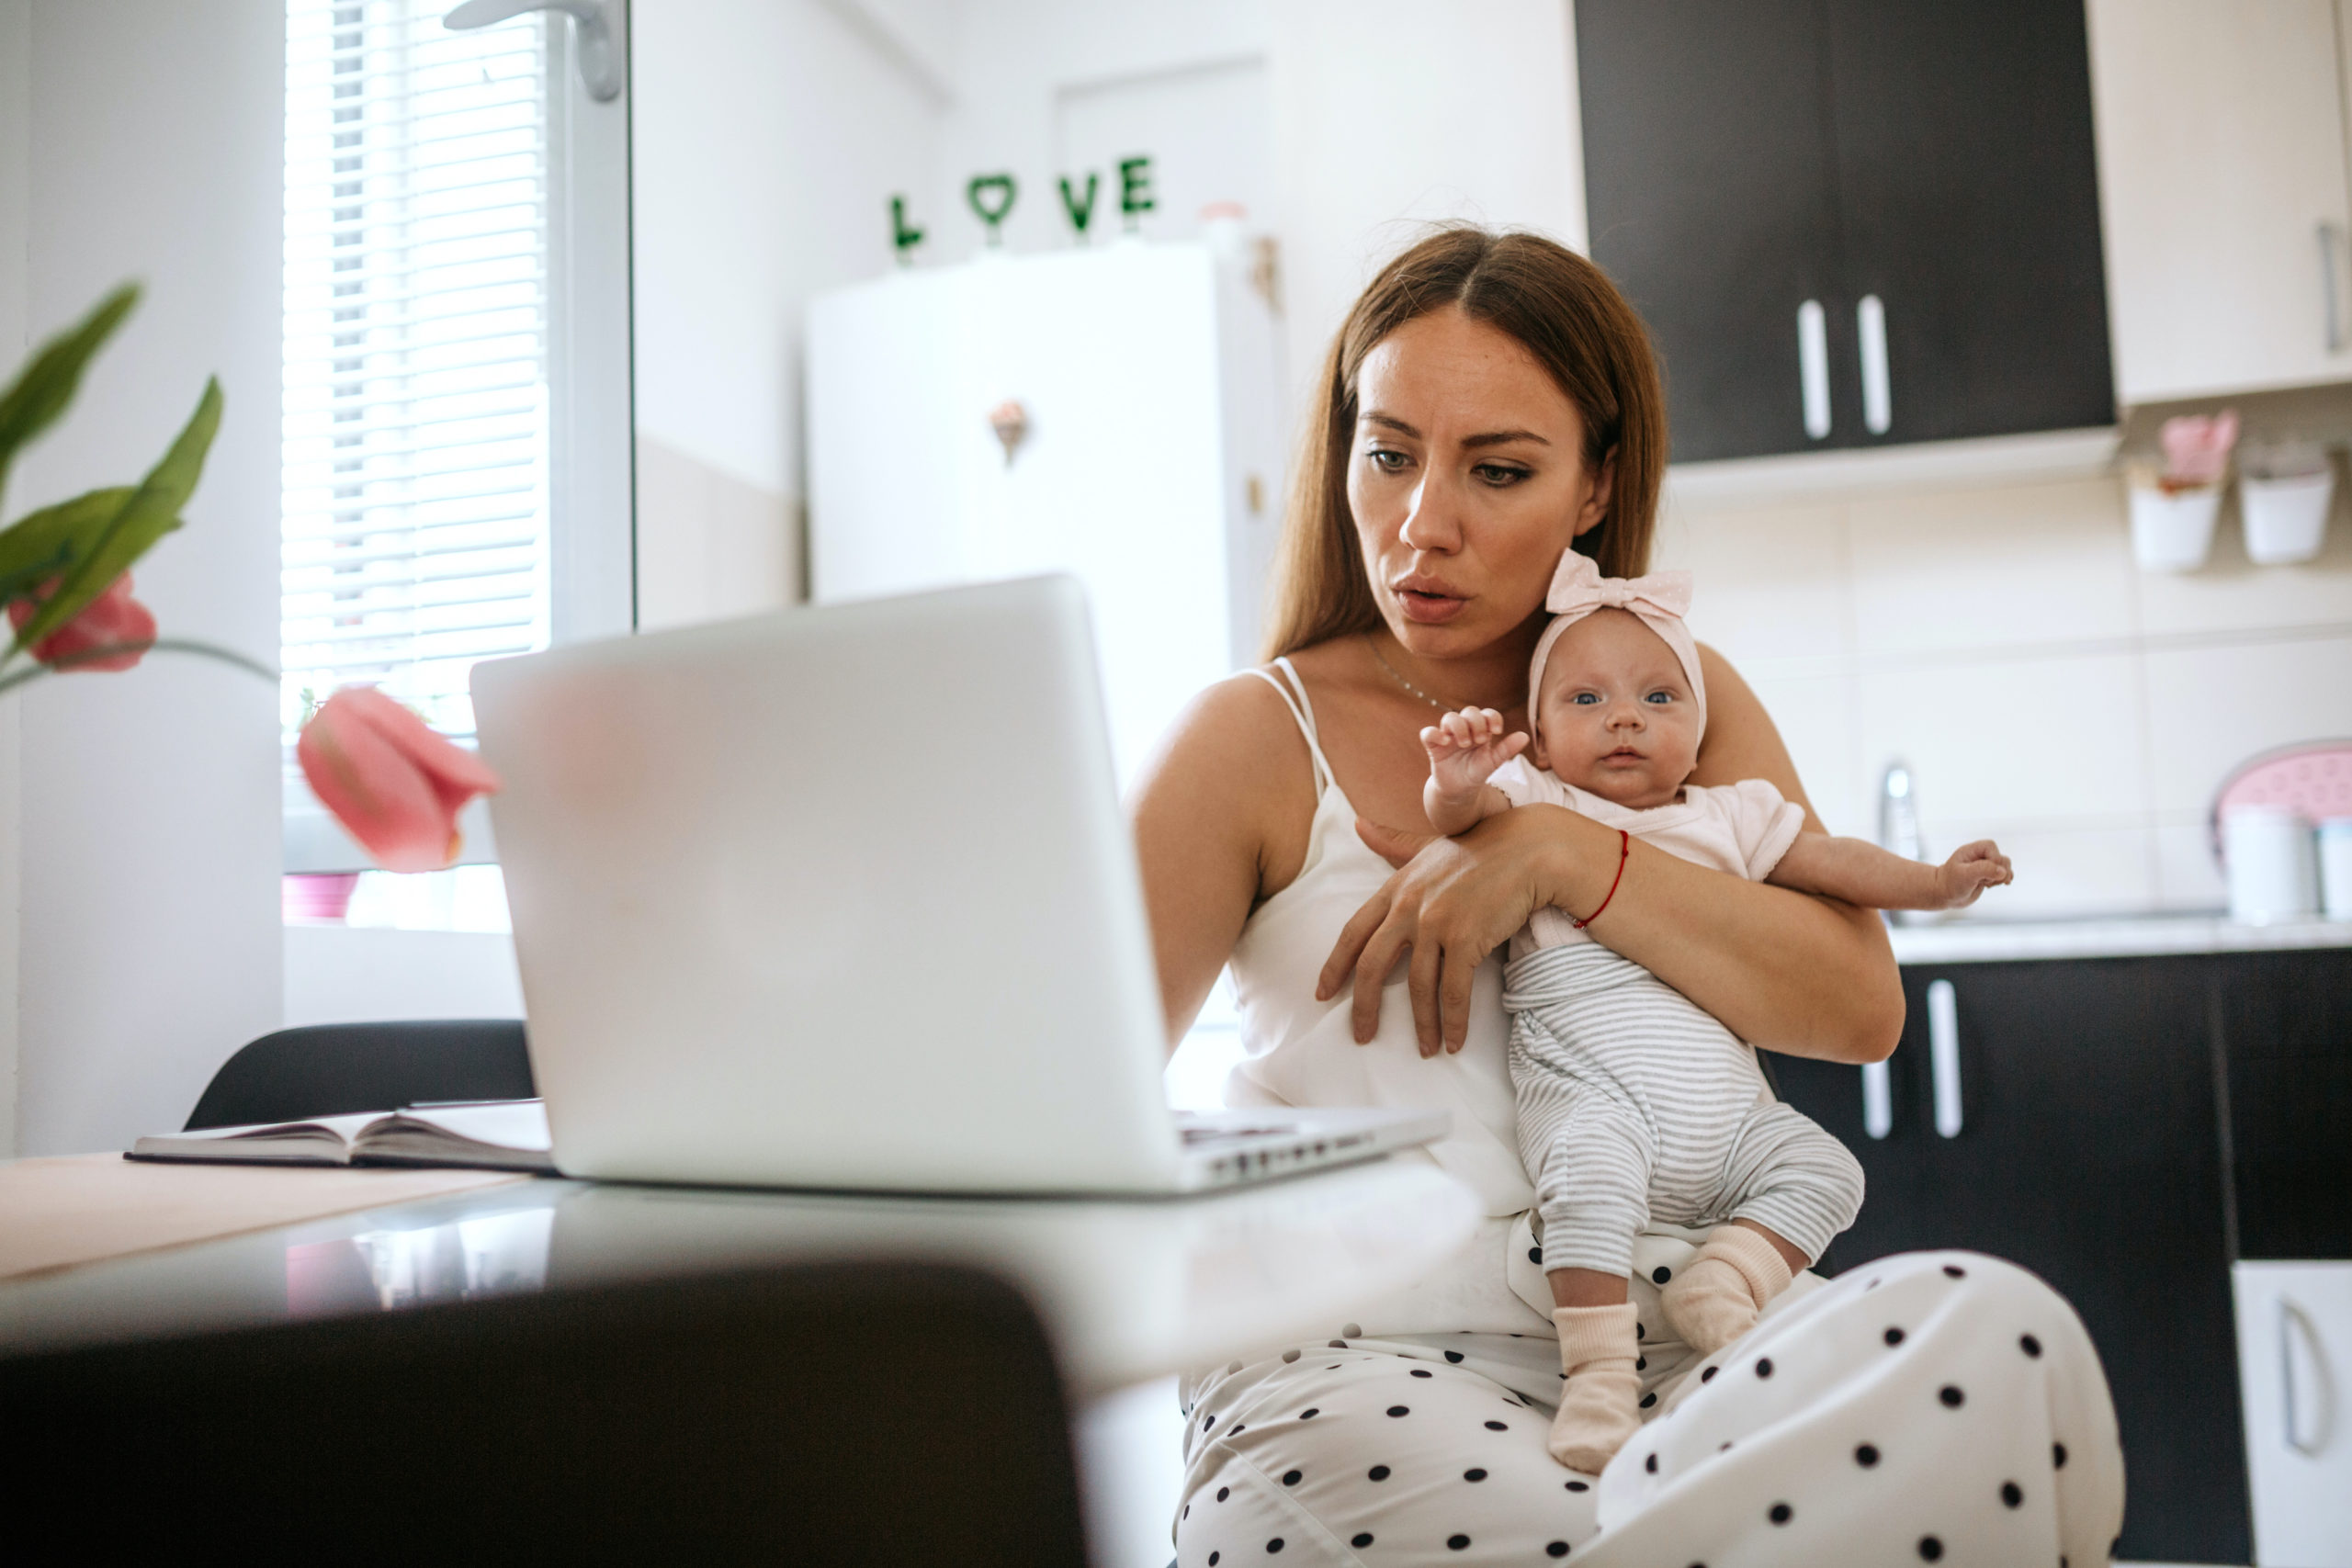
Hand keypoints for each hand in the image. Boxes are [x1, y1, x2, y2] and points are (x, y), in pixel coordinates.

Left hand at [1319, 808, 1570, 1056]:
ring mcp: (1436, 923)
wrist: (1529, 849)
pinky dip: (1454, 1021)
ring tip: (1426, 1048)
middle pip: (1373, 967)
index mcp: (1395, 887)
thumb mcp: (1428, 846)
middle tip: (1362, 1035)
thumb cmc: (1481, 847)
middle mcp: (1409, 906)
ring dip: (1422, 1025)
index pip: (1353, 932)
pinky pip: (1454, 991)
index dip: (1335, 966)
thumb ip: (1391, 843)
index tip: (1323, 994)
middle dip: (1364, 1007)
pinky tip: (1454, 1041)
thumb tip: (1359, 825)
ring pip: (1417, 987)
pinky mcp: (1467, 938)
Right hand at [1420, 706, 1527, 806]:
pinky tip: (1446, 742)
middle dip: (1477, 723)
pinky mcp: (1434, 746)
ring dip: (1459, 727)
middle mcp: (1464, 729)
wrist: (1460, 790)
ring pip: (1449, 717)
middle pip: (1469, 711)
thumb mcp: (1493, 762)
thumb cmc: (1476, 772)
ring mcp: (1448, 736)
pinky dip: (1435, 734)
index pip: (1486, 714)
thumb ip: (1506, 749)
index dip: (1492, 717)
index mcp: (1481, 730)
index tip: (1497, 731)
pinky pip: (1428, 733)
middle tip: (1481, 740)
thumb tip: (1525, 736)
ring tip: (1466, 743)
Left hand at [1934, 840, 2012, 907]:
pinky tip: (1992, 886)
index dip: (1993, 859)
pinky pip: (2004, 874)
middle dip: (1999, 871)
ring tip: (1987, 884)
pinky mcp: (1988, 876)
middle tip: (1987, 881)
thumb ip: (1984, 870)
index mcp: (1971, 850)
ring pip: (2005, 867)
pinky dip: (2003, 880)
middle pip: (2001, 857)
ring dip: (2001, 877)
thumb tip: (2003, 871)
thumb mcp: (1965, 876)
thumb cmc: (1951, 884)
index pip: (1990, 846)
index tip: (1985, 874)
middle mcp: (1979, 856)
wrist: (1944, 896)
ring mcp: (1985, 866)